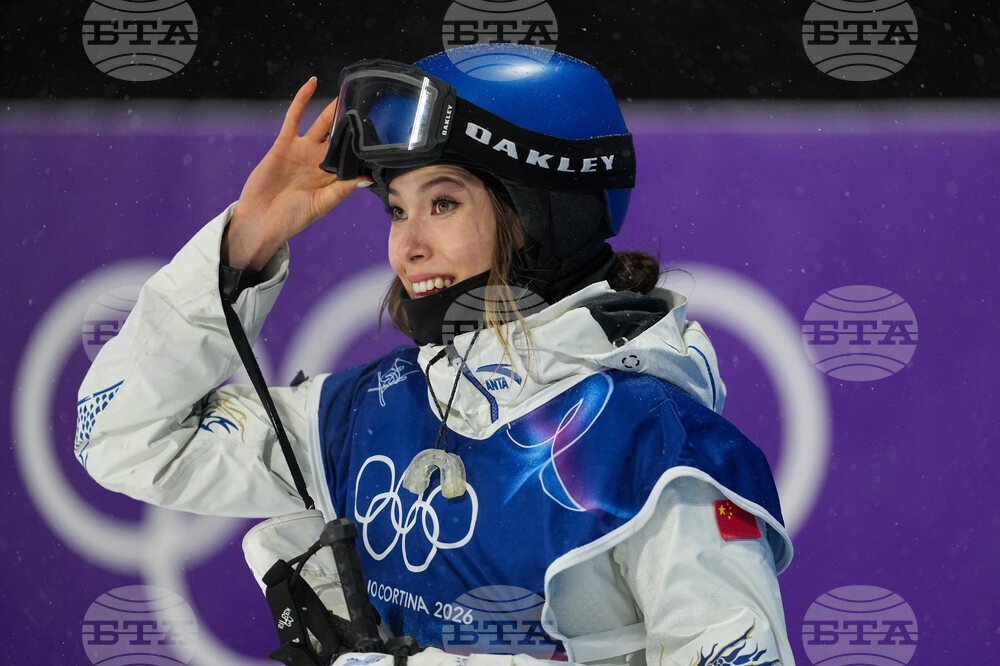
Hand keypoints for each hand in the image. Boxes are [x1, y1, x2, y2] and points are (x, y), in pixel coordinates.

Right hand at [224, 77, 372, 269]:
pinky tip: (312, 83)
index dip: (365, 145)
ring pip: (322, 124)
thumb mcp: (322, 205)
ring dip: (333, 109)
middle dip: (353, 122)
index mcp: (332, 177)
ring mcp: (303, 150)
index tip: (382, 131)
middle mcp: (319, 161)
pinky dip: (302, 99)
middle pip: (340, 136)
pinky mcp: (284, 143)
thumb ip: (343, 189)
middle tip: (370, 104)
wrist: (261, 219)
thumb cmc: (292, 218)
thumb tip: (368, 177)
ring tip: (348, 91)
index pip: (353, 156)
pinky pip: (294, 117)